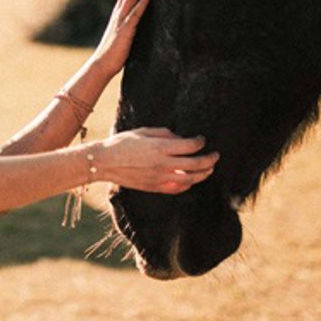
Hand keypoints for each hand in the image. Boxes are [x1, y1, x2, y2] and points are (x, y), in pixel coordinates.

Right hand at [91, 0, 150, 77]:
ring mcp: (122, 19)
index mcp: (119, 11)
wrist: (101, 65)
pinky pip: (136, 12)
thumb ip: (127, 21)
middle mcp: (119, 11)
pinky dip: (143, 1)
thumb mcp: (122, 32)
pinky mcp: (127, 29)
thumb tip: (135, 15)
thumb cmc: (112, 51)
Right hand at [91, 127, 217, 193]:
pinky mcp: (155, 187)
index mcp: (161, 147)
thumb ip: (164, 134)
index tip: (202, 139)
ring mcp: (160, 178)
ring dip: (203, 174)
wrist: (104, 162)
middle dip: (210, 159)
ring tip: (209, 169)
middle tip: (215, 155)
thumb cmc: (122, 143)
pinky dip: (188, 185)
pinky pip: (178, 189)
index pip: (191, 146)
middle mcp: (163, 164)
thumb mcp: (143, 131)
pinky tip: (191, 180)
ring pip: (190, 179)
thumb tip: (180, 138)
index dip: (200, 142)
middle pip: (196, 164)